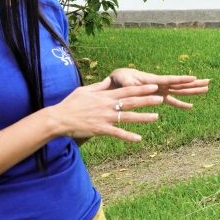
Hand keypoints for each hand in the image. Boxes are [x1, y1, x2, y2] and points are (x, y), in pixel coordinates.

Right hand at [49, 77, 163, 142]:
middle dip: (147, 100)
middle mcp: (107, 105)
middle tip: (161, 98)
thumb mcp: (85, 90)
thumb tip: (109, 80)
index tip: (153, 86)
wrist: (58, 118)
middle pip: (131, 102)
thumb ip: (99, 86)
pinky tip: (139, 138)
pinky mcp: (100, 129)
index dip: (141, 88)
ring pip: (128, 117)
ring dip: (143, 117)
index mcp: (104, 96)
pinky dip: (128, 136)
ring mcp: (105, 118)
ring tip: (156, 117)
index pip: (126, 90)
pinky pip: (117, 133)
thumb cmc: (70, 104)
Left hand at [108, 68, 209, 108]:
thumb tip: (131, 85)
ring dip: (192, 90)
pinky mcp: (158, 96)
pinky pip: (172, 101)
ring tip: (206, 88)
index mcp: (153, 80)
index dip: (182, 79)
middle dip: (194, 84)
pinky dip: (181, 104)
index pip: (170, 79)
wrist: (117, 81)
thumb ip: (127, 83)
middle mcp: (160, 84)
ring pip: (180, 91)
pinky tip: (190, 106)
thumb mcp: (120, 80)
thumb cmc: (118, 79)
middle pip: (180, 84)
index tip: (194, 78)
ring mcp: (161, 90)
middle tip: (209, 82)